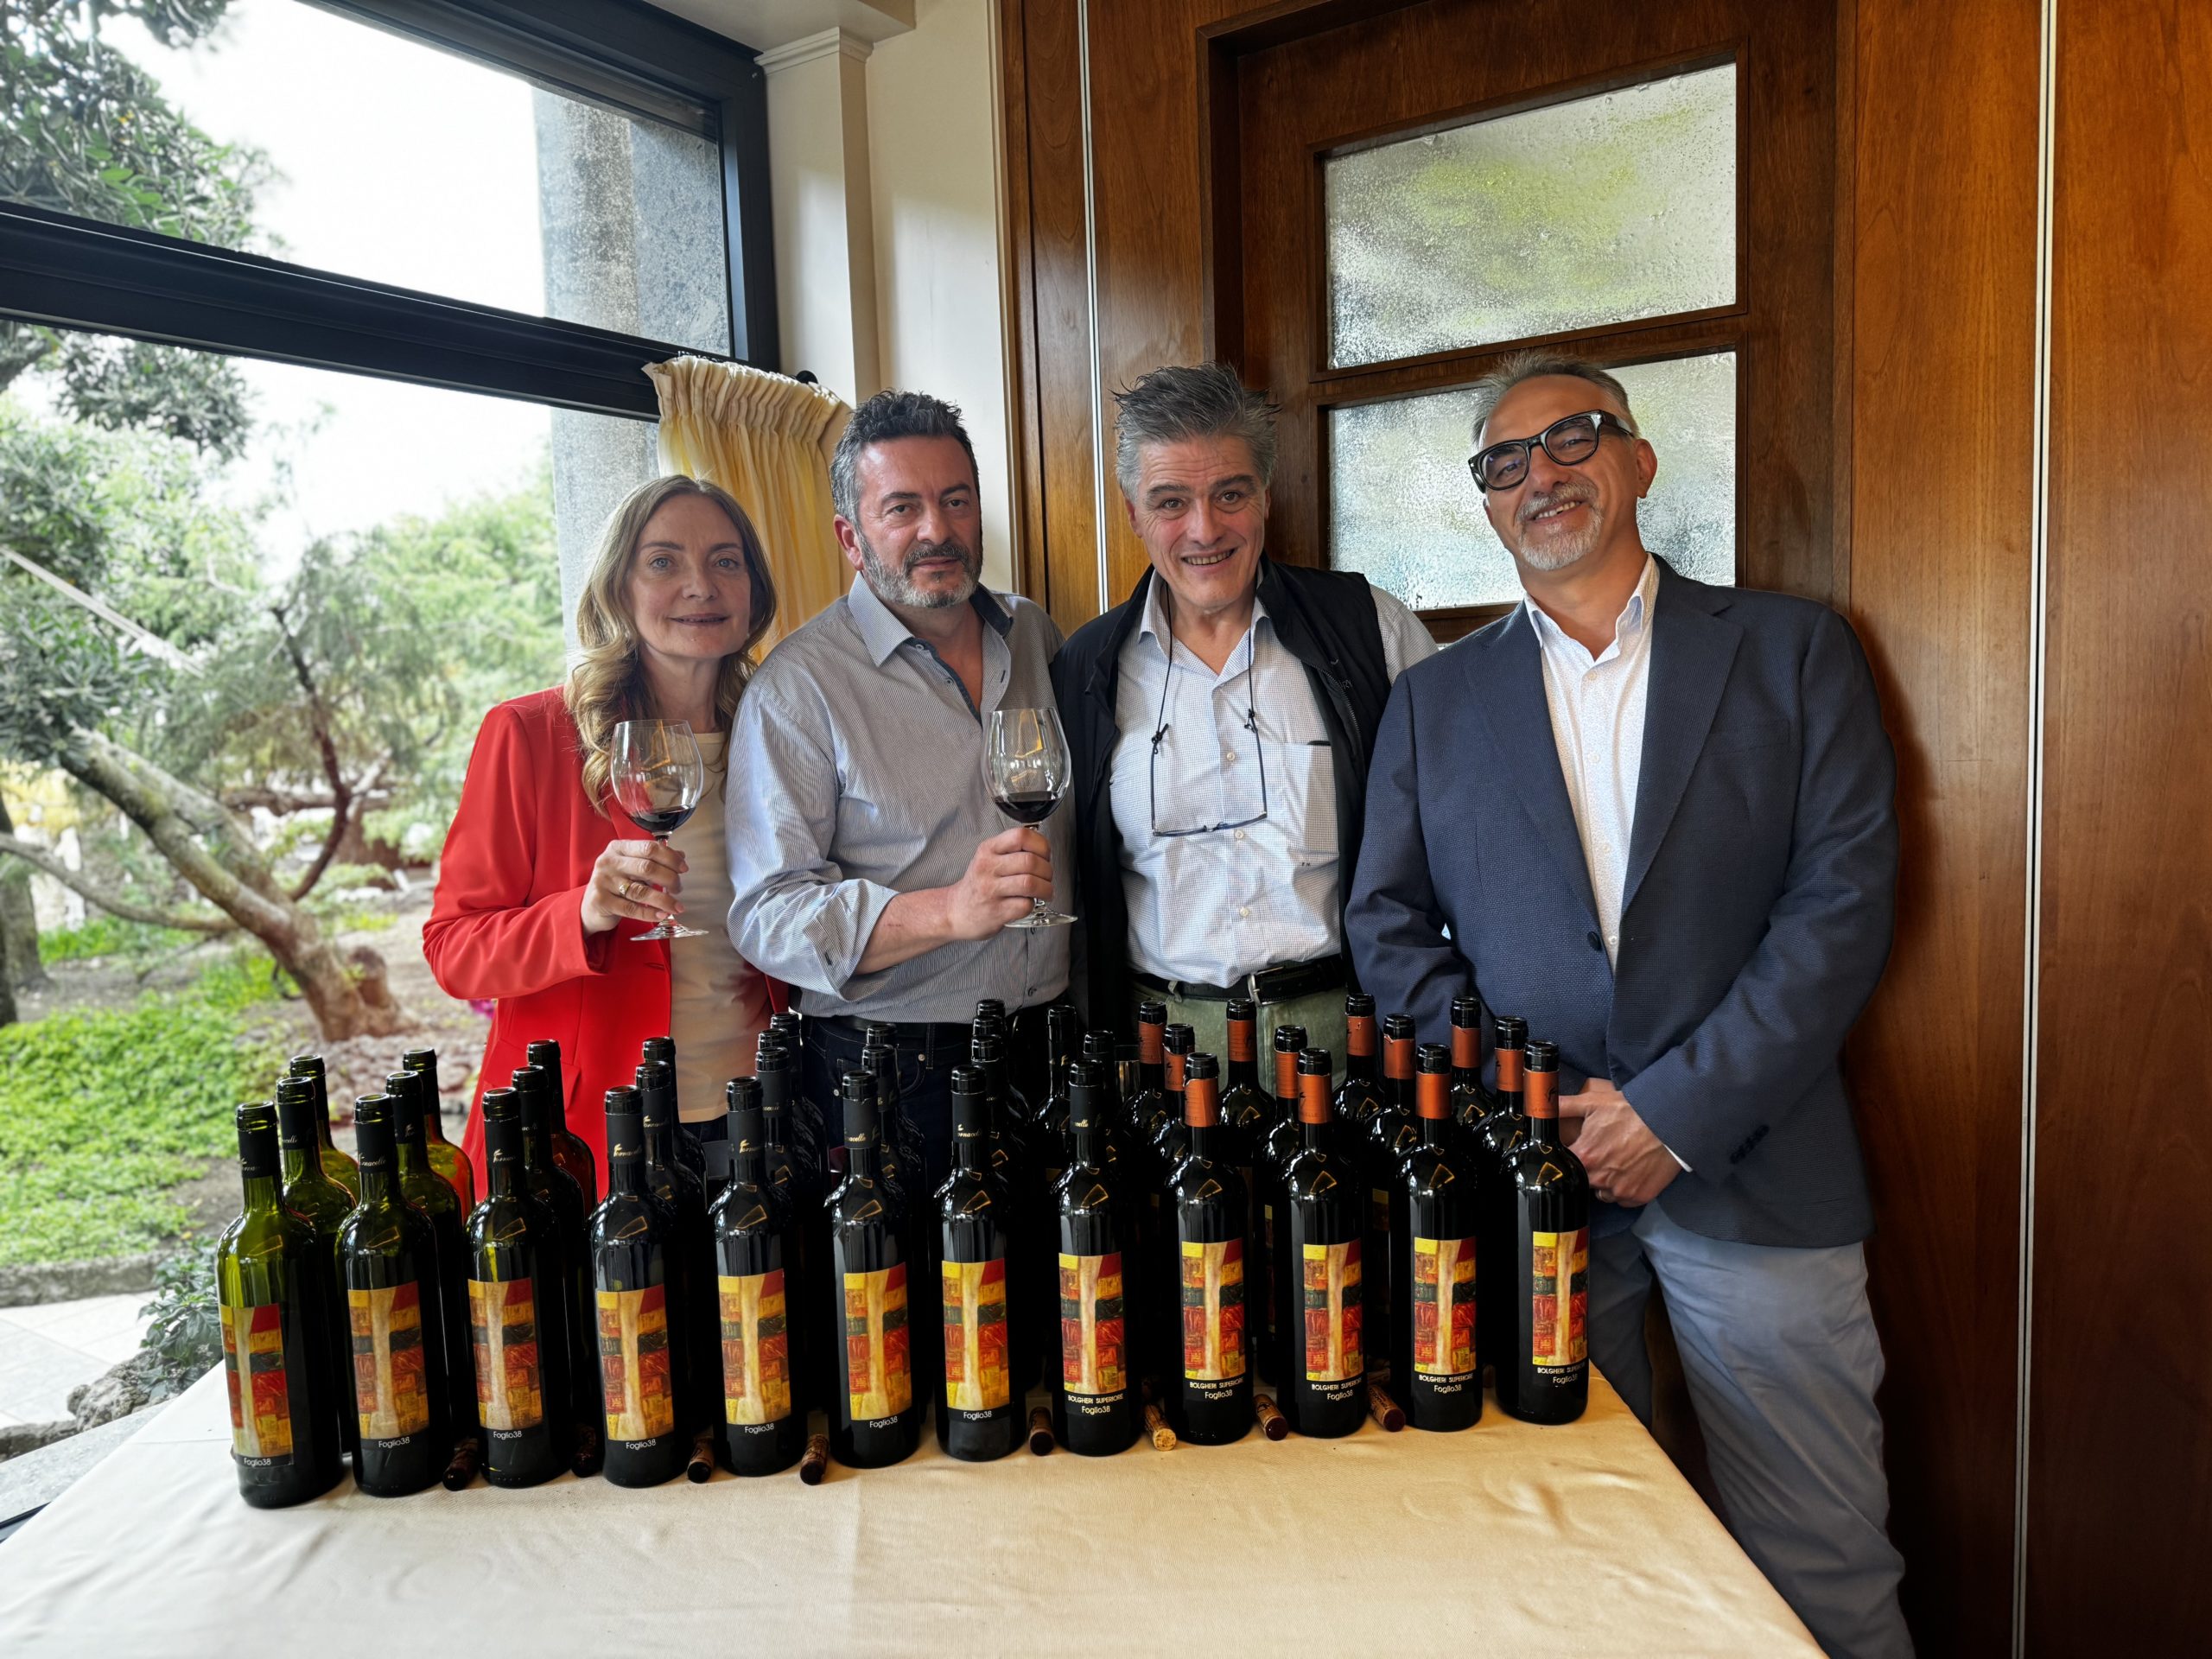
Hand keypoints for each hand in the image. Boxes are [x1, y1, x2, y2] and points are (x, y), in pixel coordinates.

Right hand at [580, 838, 687, 935]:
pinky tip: (662, 915)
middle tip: (678, 888)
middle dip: (669, 879)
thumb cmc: (616, 883)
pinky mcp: (601, 901)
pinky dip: (650, 913)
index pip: (649, 848)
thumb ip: (654, 860)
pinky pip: (632, 909)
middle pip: (647, 868)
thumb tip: (681, 856)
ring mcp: (603, 881)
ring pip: (641, 891)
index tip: (684, 868)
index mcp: (618, 848)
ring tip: (677, 907)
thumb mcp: (633, 868)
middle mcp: (609, 862)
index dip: (670, 858)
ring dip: (664, 900)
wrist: (590, 906)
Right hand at [944, 826, 1052, 939]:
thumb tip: (1043, 850)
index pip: (1021, 836)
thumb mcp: (988, 858)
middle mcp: (987, 867)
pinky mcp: (996, 911)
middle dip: (1047, 871)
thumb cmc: (978, 885)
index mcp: (988, 849)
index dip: (1041, 845)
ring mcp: (990, 890)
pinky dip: (1032, 905)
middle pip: (1030, 861)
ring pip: (1030, 883)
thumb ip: (1012, 850)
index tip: (1044, 855)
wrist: (956, 911)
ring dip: (1045, 889)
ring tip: (1045, 892)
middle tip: (1047, 877)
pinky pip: (1025, 905)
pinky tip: (1027, 903)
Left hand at [1557, 1080, 1680, 1207]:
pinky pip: (1623, 1199)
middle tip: (1601, 1153)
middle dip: (1587, 1169)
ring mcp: (1620, 1191)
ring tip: (1618, 1161)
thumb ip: (1563, 1107)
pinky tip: (1631, 1171)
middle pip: (1583, 1181)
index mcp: (1584, 1158)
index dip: (1568, 1160)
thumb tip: (1542, 1106)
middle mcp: (1599, 1179)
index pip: (1564, 1167)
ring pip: (1602, 1192)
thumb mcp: (1592, 1102)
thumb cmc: (1630, 1111)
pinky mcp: (1638, 1197)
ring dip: (1605, 1182)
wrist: (1668, 1122)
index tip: (1576, 1152)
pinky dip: (1624, 1189)